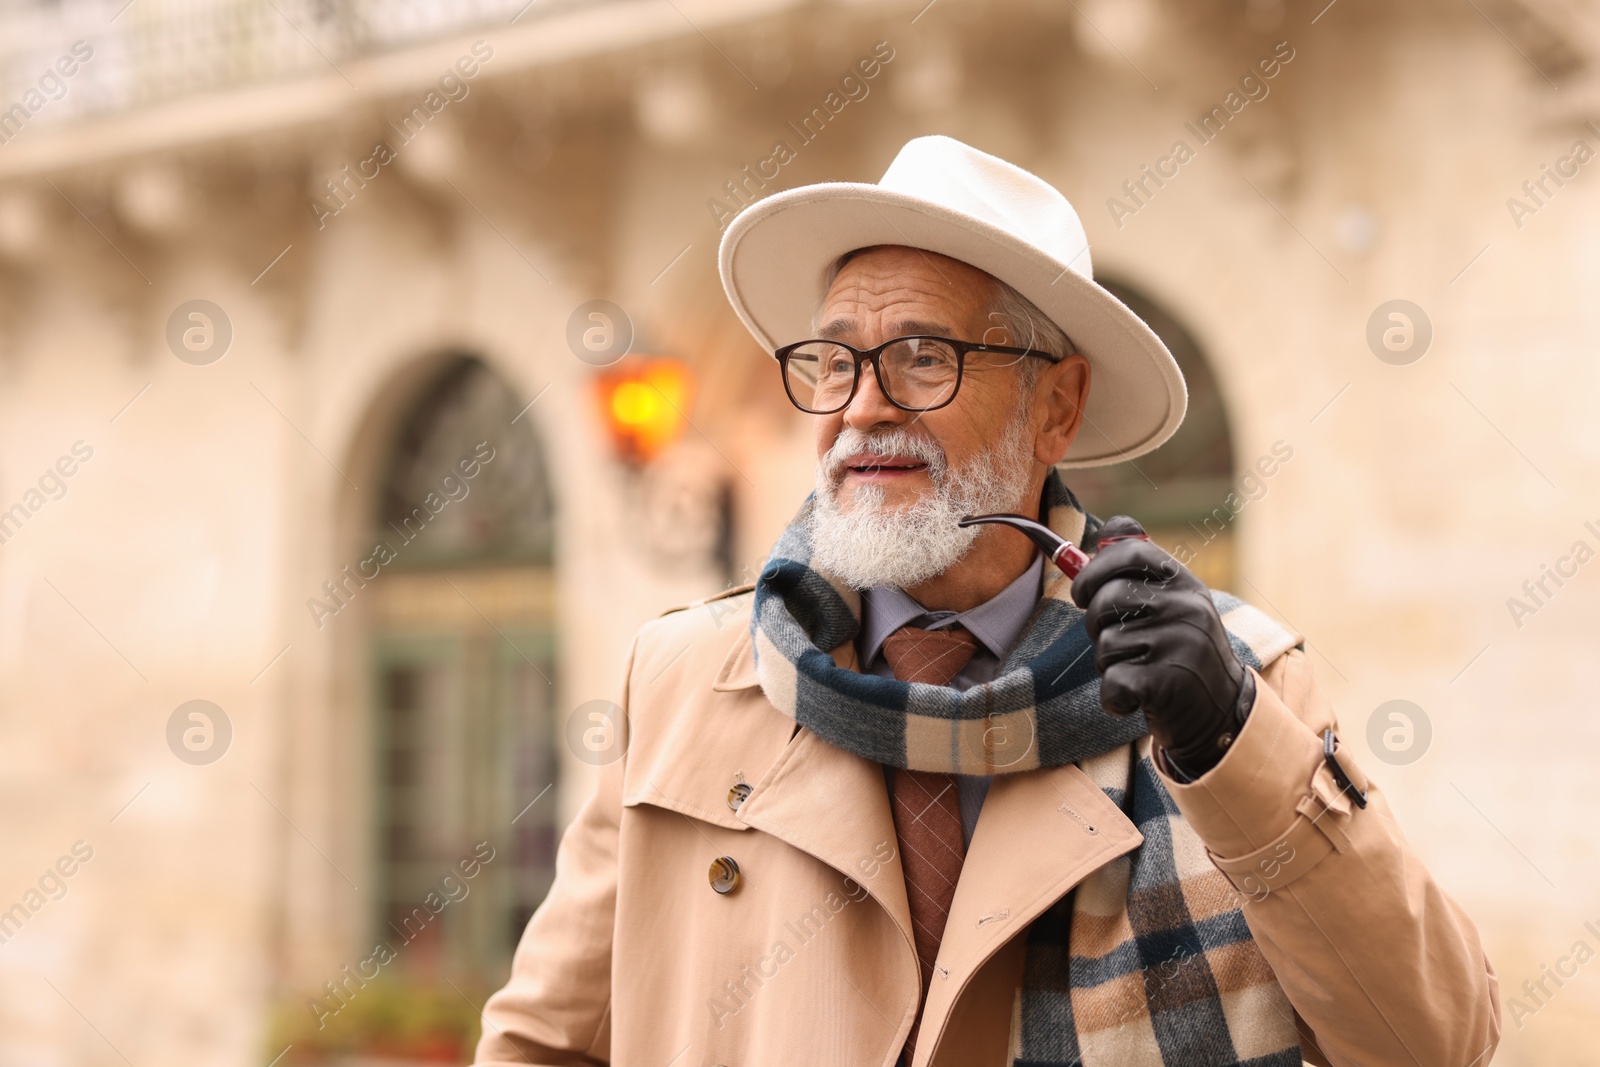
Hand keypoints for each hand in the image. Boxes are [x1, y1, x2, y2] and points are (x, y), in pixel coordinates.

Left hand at [1069, 516, 1254, 778]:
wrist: (1221, 712)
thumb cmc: (1178, 652)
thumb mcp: (1172, 603)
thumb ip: (1140, 569)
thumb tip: (1108, 525)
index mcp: (1184, 583)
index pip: (1131, 550)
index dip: (1095, 569)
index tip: (1083, 593)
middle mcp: (1187, 607)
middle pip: (1107, 598)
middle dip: (1096, 625)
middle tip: (1114, 642)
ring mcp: (1180, 643)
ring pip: (1107, 643)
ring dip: (1109, 664)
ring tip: (1138, 670)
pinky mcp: (1168, 682)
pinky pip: (1113, 681)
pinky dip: (1115, 698)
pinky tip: (1137, 699)